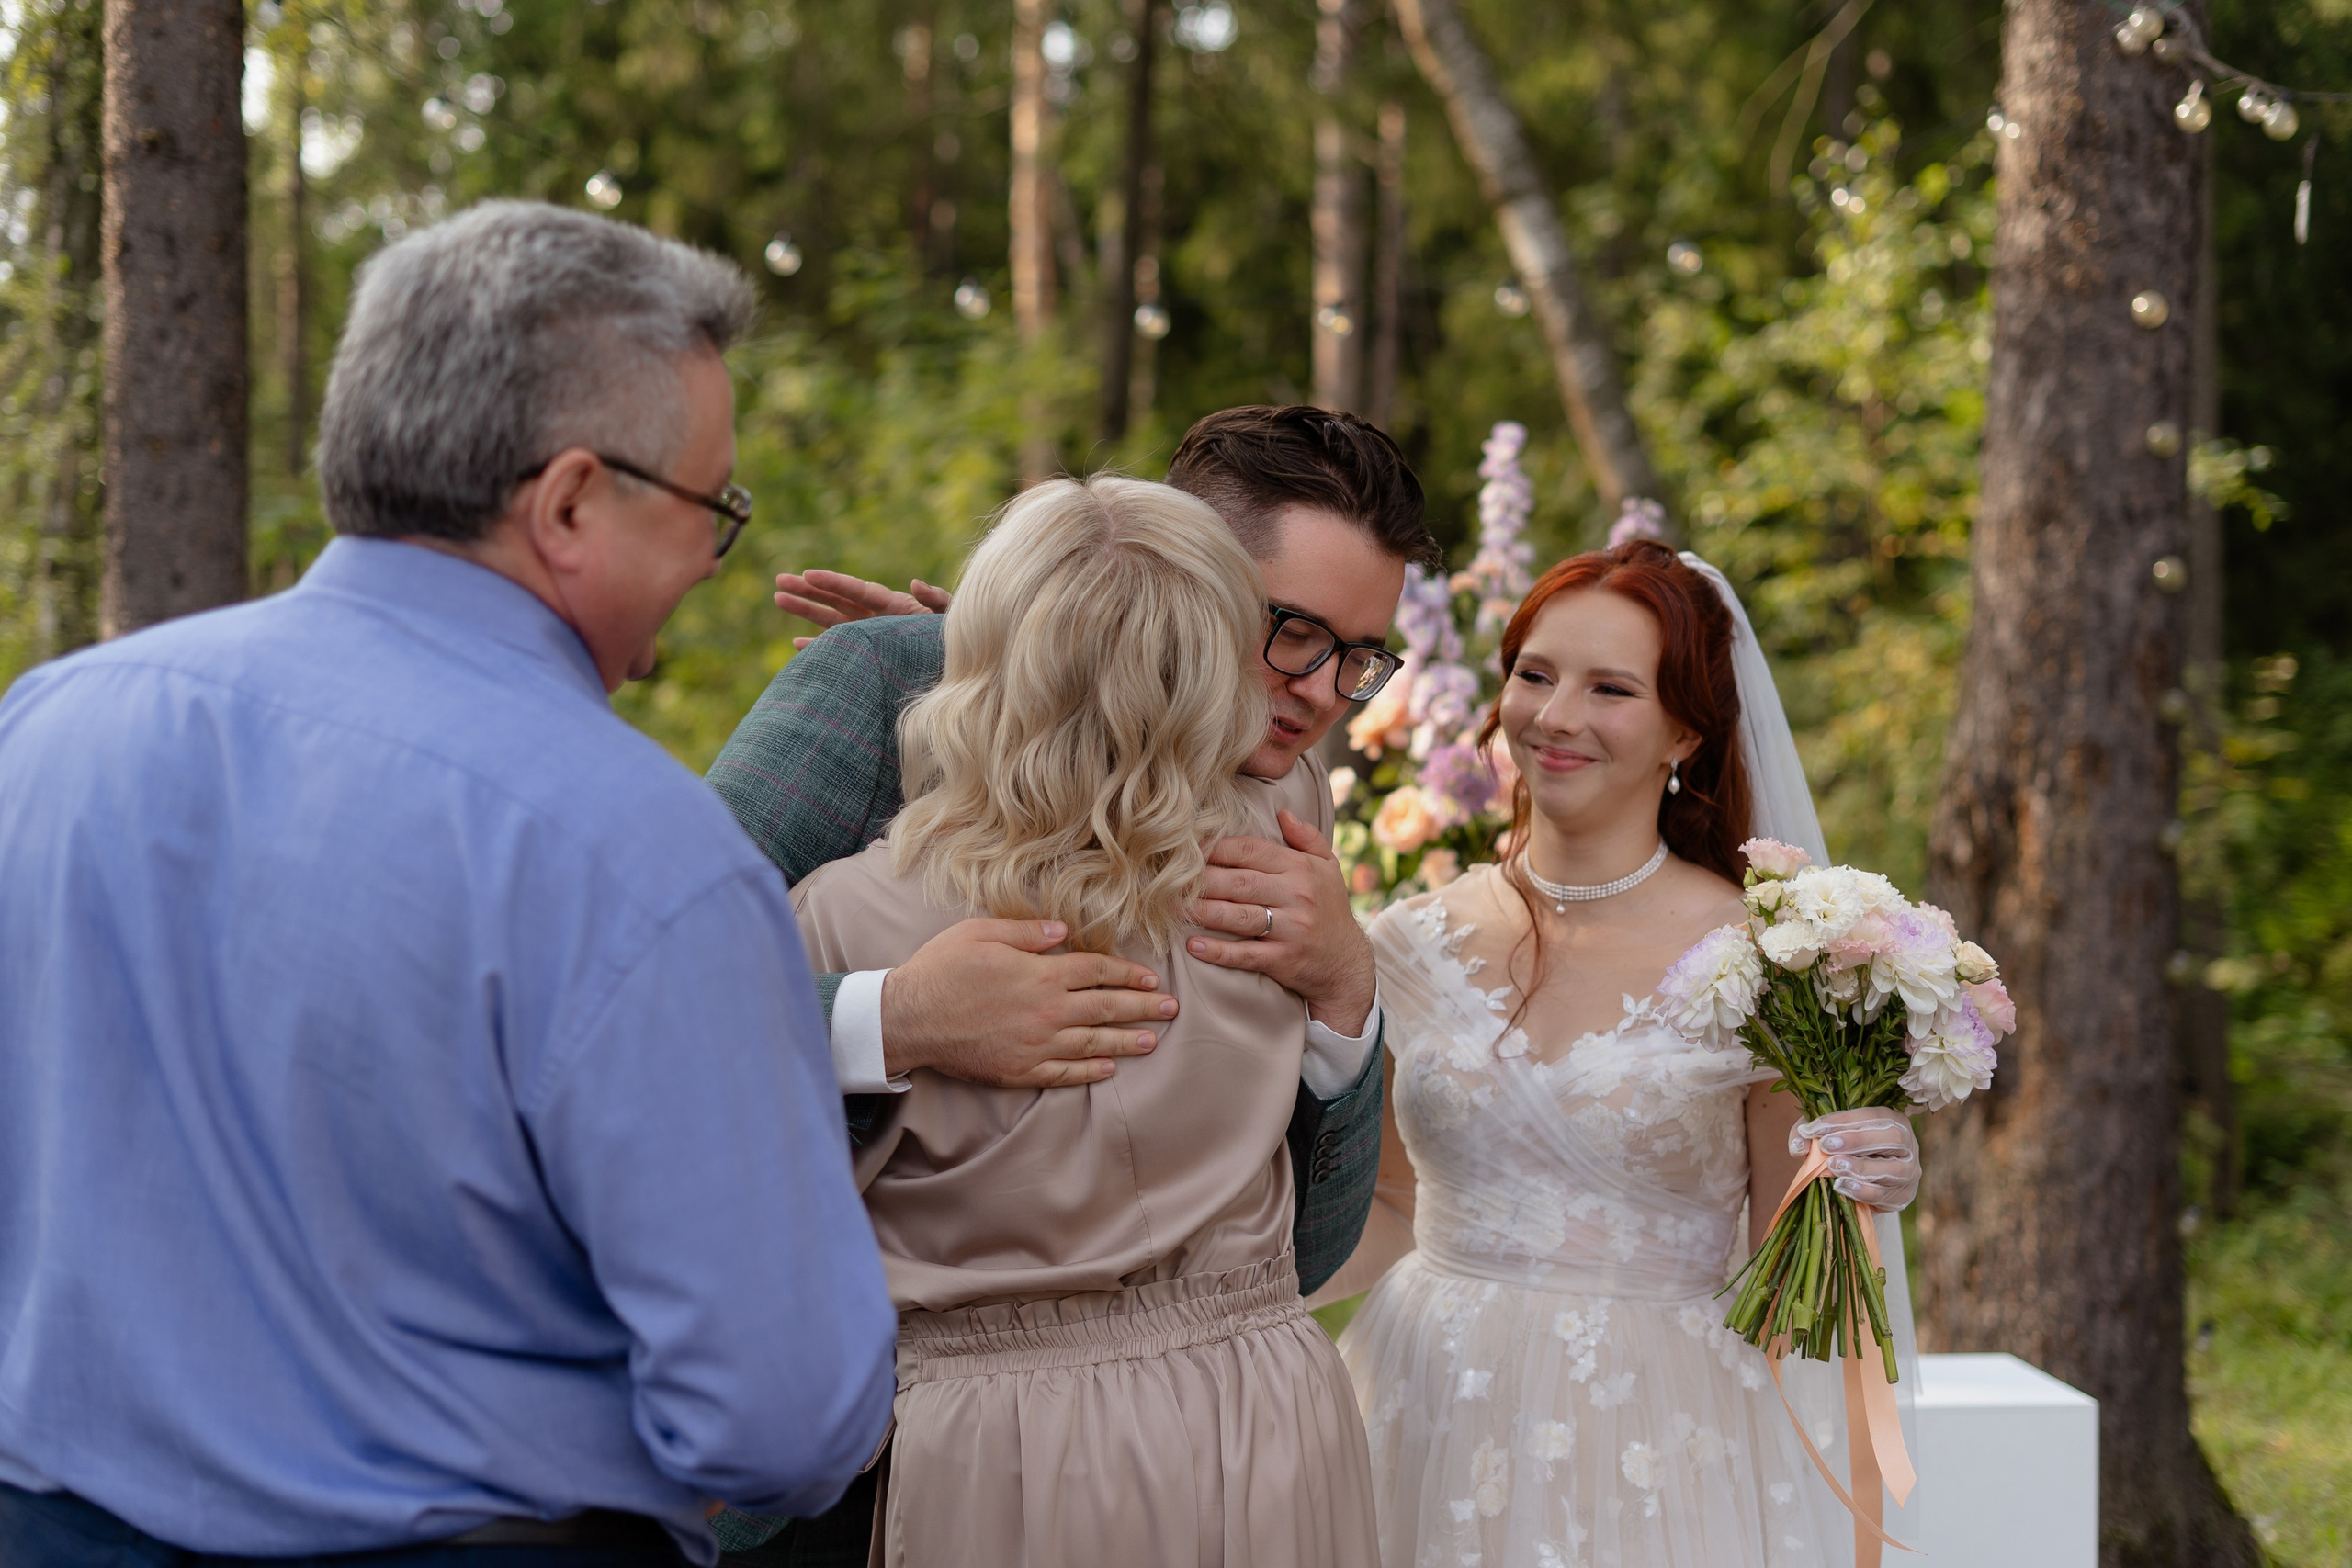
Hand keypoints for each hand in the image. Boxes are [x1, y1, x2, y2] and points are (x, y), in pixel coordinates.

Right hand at [775, 569, 952, 649]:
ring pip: (832, 621)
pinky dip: (819, 647)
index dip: (832, 582)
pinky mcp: (870, 656)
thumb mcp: (950, 618)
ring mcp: (871, 636)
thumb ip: (936, 600)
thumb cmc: (956, 643)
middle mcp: (878, 617)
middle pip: (837, 600)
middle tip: (779, 580)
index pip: (856, 590)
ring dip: (806, 611)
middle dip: (809, 591)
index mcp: (895, 605)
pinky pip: (839, 650)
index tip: (807, 574)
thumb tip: (915, 583)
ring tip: (779, 599)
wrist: (962, 672)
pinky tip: (798, 644)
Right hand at [879, 918, 1172, 1088]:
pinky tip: (1108, 1069)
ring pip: (1093, 1044)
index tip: (1151, 977)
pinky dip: (1090, 1072)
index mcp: (1042, 974)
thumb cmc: (943, 968)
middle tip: (1172, 1009)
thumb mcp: (983, 932)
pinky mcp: (1020, 1070)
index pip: (1098, 971)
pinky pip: (1064, 1073)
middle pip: (1107, 1009)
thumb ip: (1028, 932)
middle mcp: (1047, 1011)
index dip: (1128, 974)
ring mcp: (1035, 1045)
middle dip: (1143, 1008)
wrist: (909, 1017)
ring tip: (1154, 1041)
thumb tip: (1065, 932)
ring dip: (1127, 1042)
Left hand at [1185, 810, 1376, 1035]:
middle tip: (1167, 878)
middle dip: (1201, 879)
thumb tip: (1283, 813)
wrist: (1347, 965)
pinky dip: (1218, 952)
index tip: (1188, 849)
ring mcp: (1291, 929)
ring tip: (1171, 907)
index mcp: (1300, 869)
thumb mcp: (1328, 869)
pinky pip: (1245, 955)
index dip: (1217, 848)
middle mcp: (1297, 896)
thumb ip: (1307, 838)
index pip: (1251, 851)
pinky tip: (1194, 946)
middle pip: (1239, 882)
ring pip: (1239, 916)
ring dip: (1202, 912)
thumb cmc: (1330, 911)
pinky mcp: (1284, 959)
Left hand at [1792, 1108, 1919, 1211]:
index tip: (1816, 1129)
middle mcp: (1908, 1143)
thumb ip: (1810, 1135)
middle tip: (1827, 1145)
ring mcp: (1910, 1171)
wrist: (1862, 1184)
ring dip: (1862, 1168)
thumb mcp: (1826, 1135)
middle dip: (1858, 1140)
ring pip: (1894, 1169)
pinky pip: (1886, 1194)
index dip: (1844, 1121)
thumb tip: (1799, 1145)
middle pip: (1893, 1137)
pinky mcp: (1904, 1195)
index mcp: (1892, 1119)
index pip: (1873, 1115)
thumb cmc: (1845, 1150)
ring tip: (1834, 1167)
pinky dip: (1863, 1192)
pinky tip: (1842, 1187)